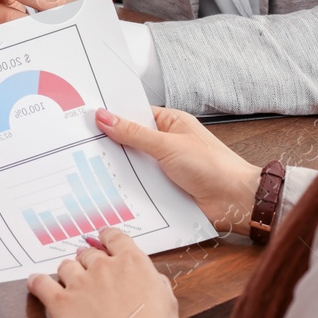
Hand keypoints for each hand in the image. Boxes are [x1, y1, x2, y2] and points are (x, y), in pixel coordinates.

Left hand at [28, 228, 178, 317]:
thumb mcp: (167, 303)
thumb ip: (155, 283)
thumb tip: (151, 279)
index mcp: (132, 264)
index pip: (115, 237)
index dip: (107, 237)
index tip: (103, 237)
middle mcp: (104, 267)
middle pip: (88, 253)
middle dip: (88, 260)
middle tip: (88, 268)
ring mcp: (80, 283)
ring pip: (66, 266)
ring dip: (68, 273)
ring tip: (70, 282)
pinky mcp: (61, 302)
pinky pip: (41, 284)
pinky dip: (37, 283)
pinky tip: (35, 283)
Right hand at [96, 107, 261, 234]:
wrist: (236, 202)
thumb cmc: (213, 166)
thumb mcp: (167, 145)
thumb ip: (134, 133)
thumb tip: (105, 117)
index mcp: (170, 123)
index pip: (134, 115)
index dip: (112, 117)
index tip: (86, 119)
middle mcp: (166, 143)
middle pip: (130, 141)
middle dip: (112, 146)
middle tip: (81, 146)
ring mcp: (165, 167)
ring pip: (134, 165)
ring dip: (121, 170)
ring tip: (90, 168)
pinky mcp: (165, 189)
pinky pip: (141, 186)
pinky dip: (130, 188)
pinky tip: (111, 190)